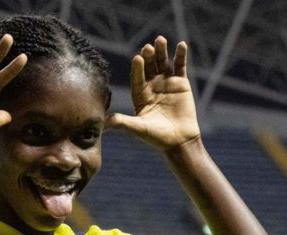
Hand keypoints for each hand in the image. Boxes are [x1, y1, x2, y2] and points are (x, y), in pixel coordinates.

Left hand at [107, 36, 199, 150]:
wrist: (179, 141)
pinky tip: (182, 45)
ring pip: (163, 63)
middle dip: (148, 56)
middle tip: (147, 47)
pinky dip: (181, 55)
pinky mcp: (181, 83)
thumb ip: (123, 123)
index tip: (137, 58)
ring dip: (162, 51)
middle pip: (149, 67)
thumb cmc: (157, 137)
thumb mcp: (138, 129)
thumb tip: (104, 124)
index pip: (136, 77)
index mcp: (139, 94)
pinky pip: (180, 66)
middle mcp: (151, 85)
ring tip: (160, 40)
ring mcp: (166, 82)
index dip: (137, 68)